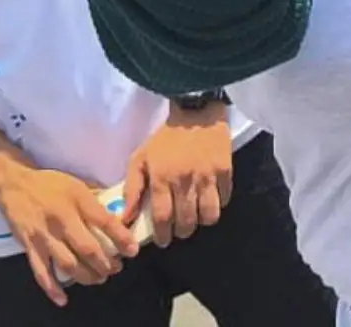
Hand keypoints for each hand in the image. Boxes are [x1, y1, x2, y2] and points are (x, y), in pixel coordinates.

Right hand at [0, 156, 135, 304]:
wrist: (13, 185)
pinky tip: (63, 298)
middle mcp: (61, 219)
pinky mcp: (29, 246)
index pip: (103, 221)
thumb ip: (95, 200)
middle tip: (116, 268)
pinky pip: (41, 271)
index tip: (132, 250)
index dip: (121, 237)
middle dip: (105, 263)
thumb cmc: (49, 183)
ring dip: (86, 276)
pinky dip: (52, 287)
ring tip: (99, 278)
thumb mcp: (77, 183)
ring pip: (67, 263)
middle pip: (87, 248)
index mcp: (77, 199)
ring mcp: (44, 235)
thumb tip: (118, 213)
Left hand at [124, 103, 234, 247]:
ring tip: (196, 217)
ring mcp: (207, 176)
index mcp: (161, 178)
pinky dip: (217, 204)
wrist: (195, 111)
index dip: (163, 235)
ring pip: (208, 215)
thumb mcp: (140, 158)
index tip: (163, 240)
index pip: (162, 218)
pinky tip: (210, 199)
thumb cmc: (165, 138)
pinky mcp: (225, 170)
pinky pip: (224, 199)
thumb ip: (132, 189)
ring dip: (201, 222)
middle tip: (179, 229)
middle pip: (186, 221)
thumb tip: (125, 219)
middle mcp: (184, 180)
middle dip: (182, 231)